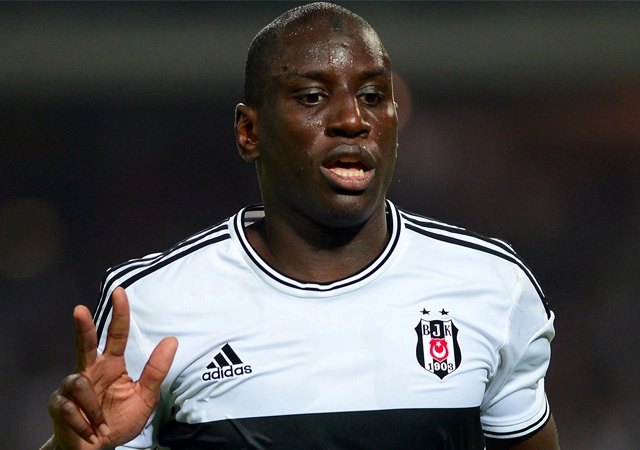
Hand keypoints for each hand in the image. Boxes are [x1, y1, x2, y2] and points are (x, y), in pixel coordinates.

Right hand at [47, 287, 177, 449]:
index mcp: (113, 365)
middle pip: (85, 343)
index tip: (120, 293)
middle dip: (82, 326)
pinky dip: (83, 422)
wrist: (97, 449)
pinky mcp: (58, 404)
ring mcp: (72, 386)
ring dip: (93, 409)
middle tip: (80, 310)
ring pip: (79, 383)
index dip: (119, 314)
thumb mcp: (145, 397)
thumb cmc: (119, 420)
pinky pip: (69, 407)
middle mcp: (91, 370)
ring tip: (101, 425)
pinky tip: (90, 431)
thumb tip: (172, 340)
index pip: (117, 335)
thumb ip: (156, 370)